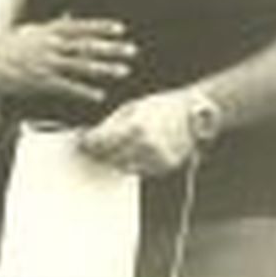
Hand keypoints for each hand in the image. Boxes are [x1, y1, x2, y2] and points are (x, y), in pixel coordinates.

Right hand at [0, 16, 136, 105]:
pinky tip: (98, 95)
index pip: (79, 27)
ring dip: (103, 68)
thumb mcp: (28, 31)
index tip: (120, 28)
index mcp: (46, 31)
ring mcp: (44, 63)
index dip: (100, 27)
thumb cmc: (3, 47)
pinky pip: (66, 86)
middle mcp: (48, 45)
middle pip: (85, 45)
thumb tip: (68, 16)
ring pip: (79, 65)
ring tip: (122, 71)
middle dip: (110, 48)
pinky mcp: (38, 82)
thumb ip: (51, 26)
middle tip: (131, 50)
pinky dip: (83, 91)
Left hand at [77, 89, 197, 175]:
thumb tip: (89, 135)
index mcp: (136, 127)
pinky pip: (139, 170)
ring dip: (112, 160)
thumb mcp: (131, 108)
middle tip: (89, 149)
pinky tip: (125, 155)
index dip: (89, 143)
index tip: (82, 142)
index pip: (102, 142)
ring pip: (123, 167)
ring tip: (106, 152)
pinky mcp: (165, 168)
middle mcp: (146, 146)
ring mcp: (157, 159)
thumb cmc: (160, 106)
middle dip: (99, 153)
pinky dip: (130, 164)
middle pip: (111, 157)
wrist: (193, 113)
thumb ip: (109, 124)